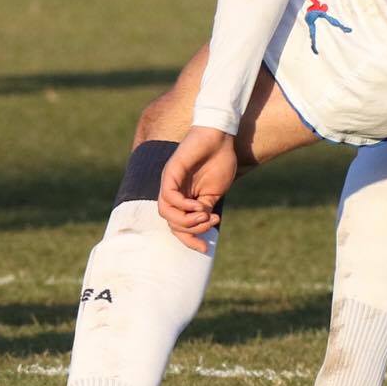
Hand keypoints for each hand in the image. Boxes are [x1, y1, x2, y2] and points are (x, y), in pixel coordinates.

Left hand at [157, 126, 236, 251]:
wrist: (220, 138)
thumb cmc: (218, 162)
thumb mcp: (213, 194)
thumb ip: (204, 210)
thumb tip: (202, 228)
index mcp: (183, 198)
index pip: (178, 225)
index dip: (189, 239)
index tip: (205, 248)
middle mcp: (173, 191)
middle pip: (170, 222)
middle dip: (189, 232)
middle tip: (210, 223)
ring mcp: (169, 182)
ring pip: (166, 213)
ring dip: (186, 220)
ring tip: (204, 215)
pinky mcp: (170, 172)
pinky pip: (168, 197)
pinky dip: (183, 206)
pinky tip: (199, 206)